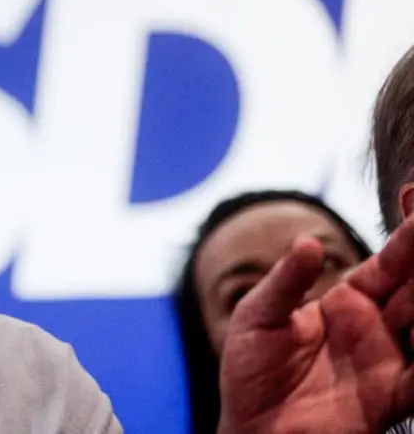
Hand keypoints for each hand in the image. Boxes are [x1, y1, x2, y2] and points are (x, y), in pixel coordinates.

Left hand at [217, 215, 413, 433]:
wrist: (253, 431)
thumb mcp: (258, 317)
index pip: (389, 262)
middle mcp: (377, 326)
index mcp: (348, 301)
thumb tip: (306, 243)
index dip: (408, 234)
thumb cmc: (250, 372)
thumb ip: (285, 282)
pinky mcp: (394, 395)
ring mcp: (390, 359)